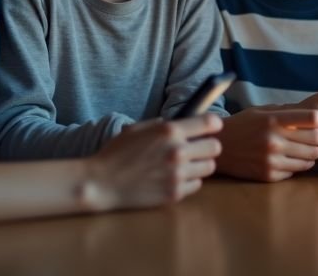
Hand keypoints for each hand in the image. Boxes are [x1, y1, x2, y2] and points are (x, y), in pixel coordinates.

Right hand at [87, 114, 221, 209]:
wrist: (102, 183)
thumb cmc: (116, 153)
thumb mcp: (137, 129)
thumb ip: (161, 125)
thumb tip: (182, 123)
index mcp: (169, 131)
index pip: (210, 123)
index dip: (213, 124)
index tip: (210, 127)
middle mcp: (178, 152)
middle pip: (215, 147)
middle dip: (207, 146)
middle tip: (197, 148)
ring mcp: (178, 175)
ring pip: (209, 167)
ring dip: (200, 164)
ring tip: (186, 165)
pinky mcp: (175, 194)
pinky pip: (197, 185)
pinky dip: (189, 181)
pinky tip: (175, 178)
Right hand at [215, 108, 317, 181]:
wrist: (219, 146)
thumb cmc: (244, 125)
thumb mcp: (263, 111)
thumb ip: (289, 112)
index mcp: (273, 120)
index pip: (312, 119)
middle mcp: (274, 140)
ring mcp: (272, 160)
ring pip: (311, 158)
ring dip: (312, 153)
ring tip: (304, 148)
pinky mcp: (270, 175)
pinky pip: (297, 171)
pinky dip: (298, 165)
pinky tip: (289, 158)